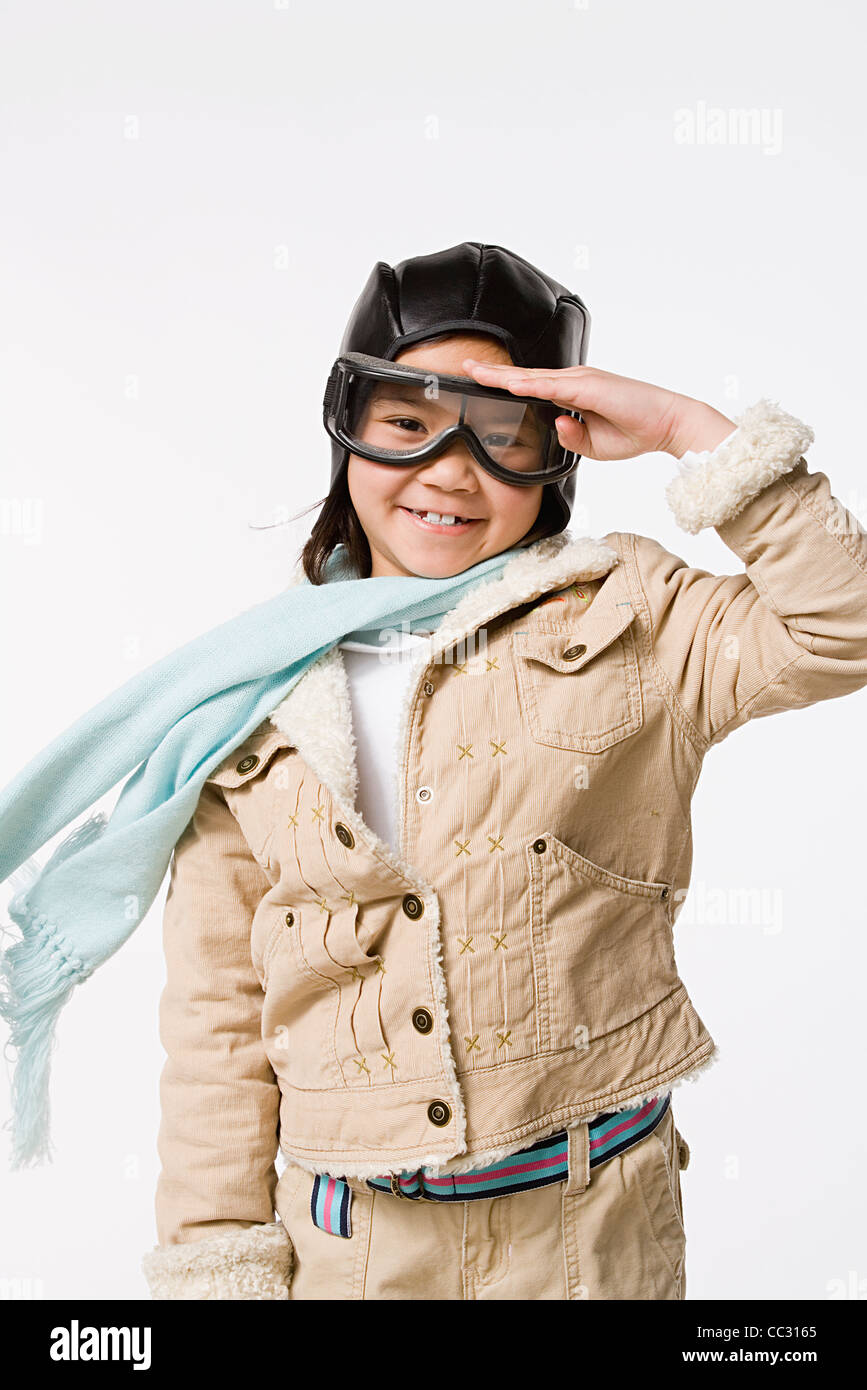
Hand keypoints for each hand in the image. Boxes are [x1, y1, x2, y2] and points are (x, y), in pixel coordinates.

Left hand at [461, 358, 735, 460]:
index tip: (478, 381)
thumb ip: (570, 436)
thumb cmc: (634, 431)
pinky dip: (529, 384)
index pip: (530, 388)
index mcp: (572, 393)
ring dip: (503, 375)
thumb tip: (554, 425)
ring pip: (533, 377)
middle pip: (525, 377)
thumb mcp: (593, 444)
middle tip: (463, 366)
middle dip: (493, 373)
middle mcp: (573, 381)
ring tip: (475, 371)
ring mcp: (580, 380)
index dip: (503, 384)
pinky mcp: (589, 386)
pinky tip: (508, 383)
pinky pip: (552, 385)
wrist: (667, 424)